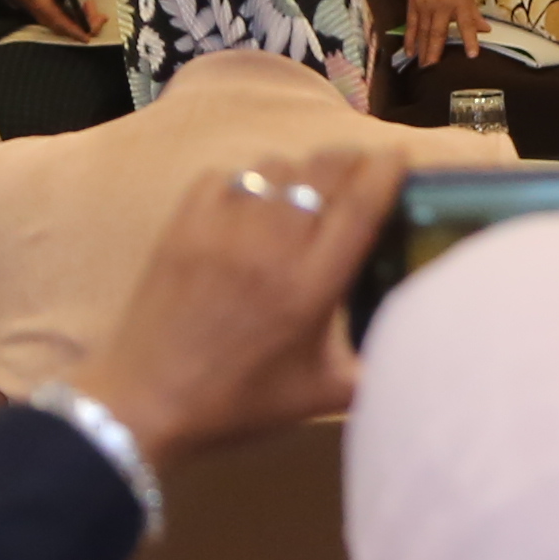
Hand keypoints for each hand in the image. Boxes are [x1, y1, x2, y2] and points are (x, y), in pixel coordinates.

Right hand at [7, 0, 107, 40]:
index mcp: (43, 6)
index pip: (60, 23)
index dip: (74, 31)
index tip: (88, 35)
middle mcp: (47, 18)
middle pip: (69, 31)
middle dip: (87, 25)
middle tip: (99, 13)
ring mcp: (52, 20)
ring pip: (72, 30)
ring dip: (87, 23)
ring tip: (96, 9)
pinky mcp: (56, 18)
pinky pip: (72, 25)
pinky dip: (84, 20)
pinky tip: (91, 9)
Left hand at [74, 149, 394, 469]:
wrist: (145, 402)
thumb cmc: (238, 403)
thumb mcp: (319, 395)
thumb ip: (372, 368)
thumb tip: (413, 346)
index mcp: (310, 286)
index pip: (359, 205)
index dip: (385, 171)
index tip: (399, 156)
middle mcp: (271, 245)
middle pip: (323, 170)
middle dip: (351, 161)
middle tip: (360, 171)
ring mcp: (222, 227)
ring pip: (276, 166)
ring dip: (299, 171)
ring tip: (303, 192)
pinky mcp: (183, 223)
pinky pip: (225, 175)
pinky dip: (246, 180)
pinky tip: (249, 205)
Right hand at [396, 0, 478, 68]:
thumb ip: (474, 13)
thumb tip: (486, 30)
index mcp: (459, 2)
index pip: (466, 24)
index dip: (470, 40)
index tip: (472, 55)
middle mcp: (442, 6)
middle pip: (438, 33)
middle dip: (435, 53)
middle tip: (433, 71)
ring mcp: (425, 6)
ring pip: (423, 32)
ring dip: (422, 51)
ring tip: (422, 67)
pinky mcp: (413, 5)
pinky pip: (410, 25)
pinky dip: (409, 39)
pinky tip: (408, 52)